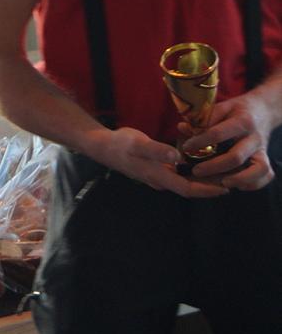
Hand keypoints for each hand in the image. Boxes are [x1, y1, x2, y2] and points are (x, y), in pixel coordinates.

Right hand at [81, 126, 228, 198]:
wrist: (101, 145)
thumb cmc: (120, 144)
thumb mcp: (138, 143)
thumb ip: (157, 150)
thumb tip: (177, 158)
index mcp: (158, 176)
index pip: (188, 189)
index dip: (207, 190)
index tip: (226, 188)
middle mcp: (160, 180)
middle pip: (190, 187)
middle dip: (210, 186)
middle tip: (231, 179)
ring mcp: (157, 175)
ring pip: (185, 181)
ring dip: (202, 179)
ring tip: (221, 172)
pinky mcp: (156, 169)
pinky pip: (178, 173)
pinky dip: (192, 171)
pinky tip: (199, 162)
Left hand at [181, 92, 278, 189]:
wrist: (262, 111)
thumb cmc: (235, 111)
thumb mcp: (220, 108)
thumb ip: (202, 119)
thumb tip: (182, 128)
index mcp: (241, 121)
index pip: (218, 134)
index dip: (199, 142)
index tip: (186, 147)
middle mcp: (254, 137)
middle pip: (236, 156)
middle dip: (214, 166)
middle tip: (196, 171)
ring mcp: (262, 150)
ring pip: (259, 169)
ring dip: (239, 178)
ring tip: (222, 183)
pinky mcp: (267, 158)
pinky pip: (266, 175)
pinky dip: (254, 183)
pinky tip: (236, 184)